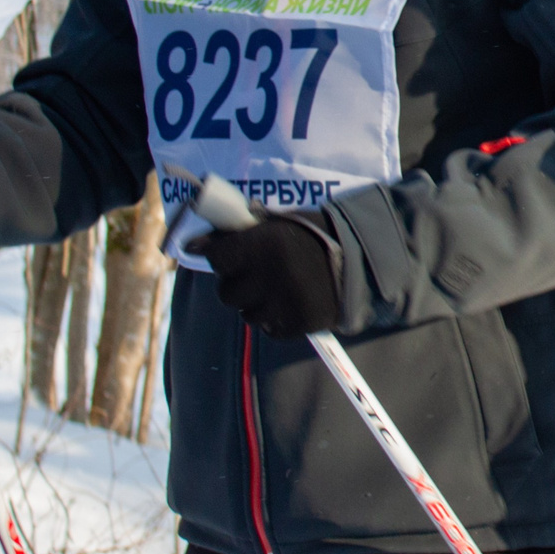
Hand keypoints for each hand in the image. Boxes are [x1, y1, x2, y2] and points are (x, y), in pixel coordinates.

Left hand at [201, 212, 342, 338]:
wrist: (362, 260)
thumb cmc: (312, 236)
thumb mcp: (278, 225)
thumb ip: (238, 234)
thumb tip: (192, 245)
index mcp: (265, 242)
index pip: (217, 257)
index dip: (220, 257)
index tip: (228, 255)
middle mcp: (271, 274)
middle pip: (226, 292)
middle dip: (237, 284)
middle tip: (259, 274)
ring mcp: (284, 302)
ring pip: (245, 314)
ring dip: (256, 304)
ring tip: (279, 289)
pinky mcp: (298, 324)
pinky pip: (268, 329)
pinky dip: (275, 319)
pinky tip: (291, 303)